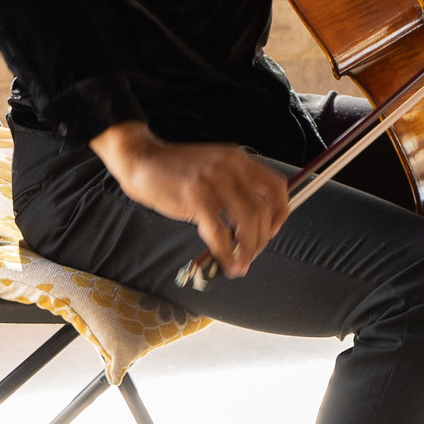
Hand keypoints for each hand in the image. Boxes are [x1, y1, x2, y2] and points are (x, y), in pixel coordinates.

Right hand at [90, 122, 290, 279]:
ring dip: (248, 248)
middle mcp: (232, 168)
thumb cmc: (175, 170)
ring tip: (242, 263)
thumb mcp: (213, 168)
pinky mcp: (197, 198)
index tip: (275, 229)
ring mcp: (215, 182)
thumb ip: (234, 186)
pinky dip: (226, 253)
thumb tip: (251, 222)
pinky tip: (226, 263)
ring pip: (247, 222)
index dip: (281, 211)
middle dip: (262, 238)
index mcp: (239, 159)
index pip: (276, 186)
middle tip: (253, 253)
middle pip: (263, 210)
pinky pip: (220, 232)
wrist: (142, 160)